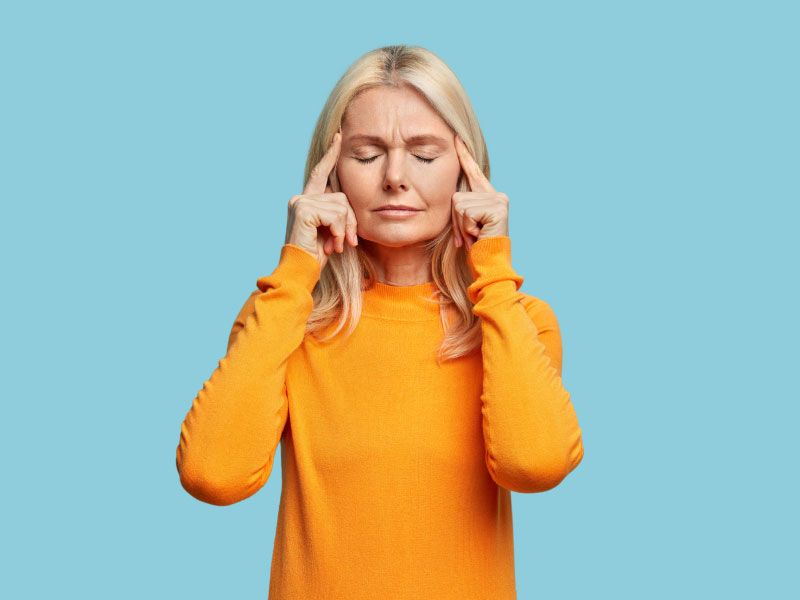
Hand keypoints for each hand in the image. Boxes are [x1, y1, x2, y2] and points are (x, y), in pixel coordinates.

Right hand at [285, 131, 358, 269]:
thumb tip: (347, 207)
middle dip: (350, 220)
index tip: (339, 136)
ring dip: (344, 230)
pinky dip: (338, 231)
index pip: (321, 173)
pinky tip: (332, 245)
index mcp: (307, 200)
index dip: (331, 155)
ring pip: (341, 206)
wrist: (301, 271)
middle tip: (348, 242)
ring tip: (336, 246)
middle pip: (342, 196)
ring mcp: (300, 201)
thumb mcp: (332, 231)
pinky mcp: (303, 209)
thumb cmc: (317, 256)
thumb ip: (338, 214)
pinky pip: (335, 214)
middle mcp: (301, 197)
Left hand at [451, 133, 508, 250]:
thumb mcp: (465, 224)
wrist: (490, 265)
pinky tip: (479, 235)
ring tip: (475, 236)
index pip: (473, 172)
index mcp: (488, 197)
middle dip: (456, 221)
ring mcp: (498, 200)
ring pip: (459, 205)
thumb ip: (461, 208)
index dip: (464, 155)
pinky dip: (468, 228)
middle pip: (456, 196)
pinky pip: (466, 212)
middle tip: (470, 235)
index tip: (456, 137)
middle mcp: (496, 195)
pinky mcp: (497, 208)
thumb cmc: (476, 249)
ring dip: (462, 226)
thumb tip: (453, 198)